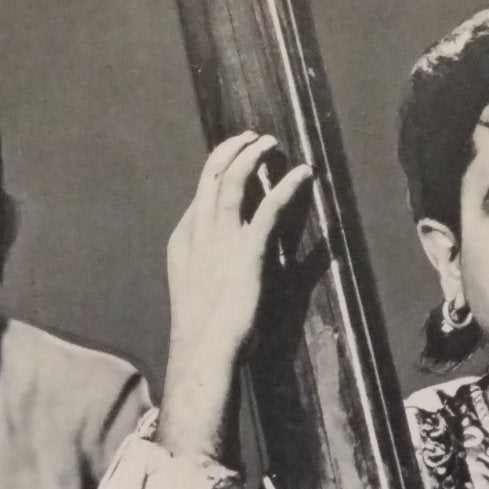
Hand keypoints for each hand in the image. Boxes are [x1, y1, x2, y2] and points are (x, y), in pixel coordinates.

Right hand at [157, 132, 313, 462]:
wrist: (204, 350)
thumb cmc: (205, 331)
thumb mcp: (201, 288)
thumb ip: (213, 264)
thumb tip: (232, 257)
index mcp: (184, 238)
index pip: (201, 193)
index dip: (219, 171)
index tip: (236, 161)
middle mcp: (199, 229)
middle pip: (212, 175)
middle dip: (232, 150)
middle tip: (252, 138)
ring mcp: (221, 237)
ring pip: (235, 179)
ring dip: (254, 155)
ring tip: (269, 142)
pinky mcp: (248, 250)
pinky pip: (271, 207)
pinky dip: (289, 186)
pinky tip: (303, 174)